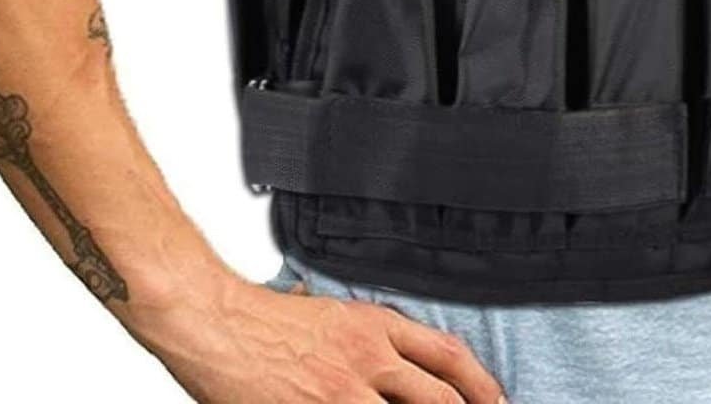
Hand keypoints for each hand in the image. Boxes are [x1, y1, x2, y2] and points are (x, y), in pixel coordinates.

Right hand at [154, 278, 507, 402]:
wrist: (215, 320)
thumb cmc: (261, 319)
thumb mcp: (327, 316)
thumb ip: (363, 341)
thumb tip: (387, 367)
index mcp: (372, 326)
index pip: (446, 355)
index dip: (480, 383)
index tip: (496, 401)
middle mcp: (368, 356)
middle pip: (440, 397)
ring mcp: (344, 390)